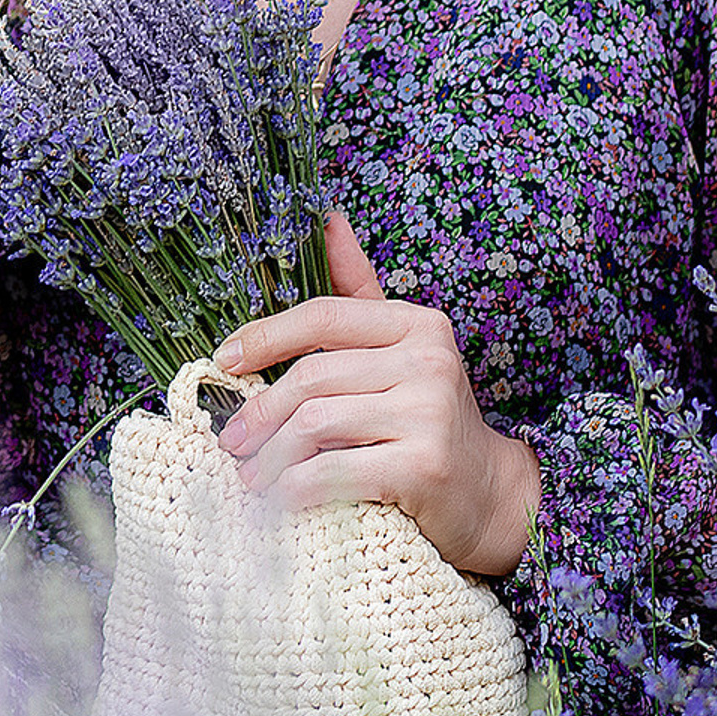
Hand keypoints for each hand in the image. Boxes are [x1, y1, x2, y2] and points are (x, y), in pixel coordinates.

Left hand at [212, 210, 538, 577]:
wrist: (491, 496)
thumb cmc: (427, 419)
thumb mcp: (399, 349)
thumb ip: (359, 290)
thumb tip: (327, 218)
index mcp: (417, 325)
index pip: (323, 317)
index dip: (266, 335)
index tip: (225, 360)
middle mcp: (429, 361)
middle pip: (313, 377)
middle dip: (261, 411)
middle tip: (232, 439)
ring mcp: (430, 413)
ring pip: (316, 425)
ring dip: (273, 456)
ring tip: (252, 475)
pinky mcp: (425, 466)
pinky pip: (334, 471)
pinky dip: (297, 488)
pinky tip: (283, 497)